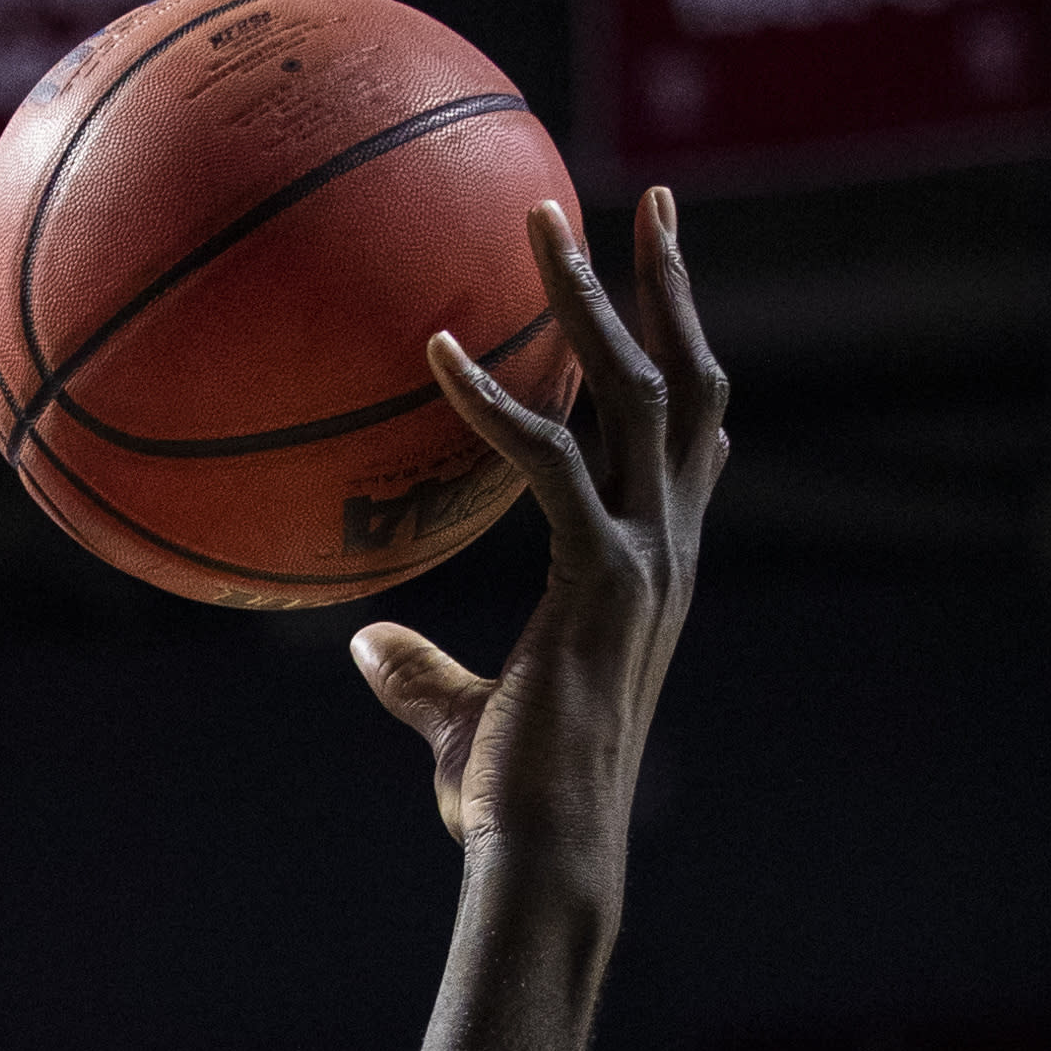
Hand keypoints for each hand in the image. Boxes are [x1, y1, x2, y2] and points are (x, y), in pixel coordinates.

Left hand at [350, 190, 727, 891]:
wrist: (544, 852)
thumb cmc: (506, 800)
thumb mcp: (461, 717)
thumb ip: (419, 675)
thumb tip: (362, 643)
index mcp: (650, 565)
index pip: (686, 436)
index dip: (683, 354)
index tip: (668, 283)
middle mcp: (667, 546)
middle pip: (688, 383)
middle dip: (672, 285)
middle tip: (656, 198)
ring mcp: (646, 557)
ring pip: (641, 393)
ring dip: (596, 297)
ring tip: (547, 216)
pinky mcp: (600, 579)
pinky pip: (551, 462)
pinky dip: (498, 398)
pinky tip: (437, 348)